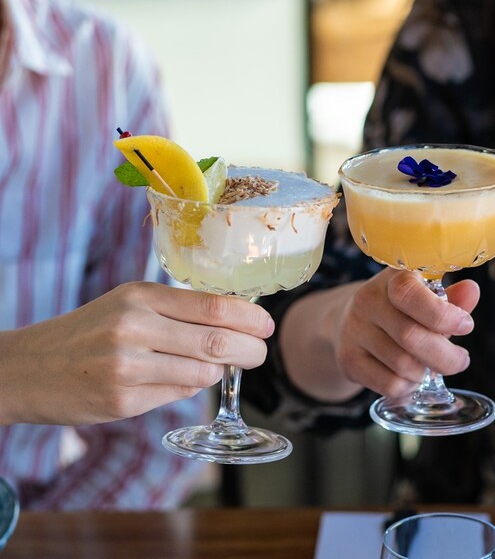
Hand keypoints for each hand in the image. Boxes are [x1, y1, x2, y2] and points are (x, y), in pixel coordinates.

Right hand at [0, 282, 273, 425]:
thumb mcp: (127, 305)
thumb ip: (177, 313)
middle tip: (259, 353)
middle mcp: (134, 327)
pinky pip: (178, 395)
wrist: (25, 368)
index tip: (266, 325)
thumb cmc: (87, 333)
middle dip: (250, 350)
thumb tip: (235, 326)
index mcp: (140, 296)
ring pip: (202, 373)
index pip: (214, 306)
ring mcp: (128, 366)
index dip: (250, 318)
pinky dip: (189, 389)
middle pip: (217, 340)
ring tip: (215, 366)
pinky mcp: (123, 400)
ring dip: (218, 372)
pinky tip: (178, 380)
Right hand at [334, 268, 478, 396]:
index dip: (442, 315)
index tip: (466, 326)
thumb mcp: (427, 298)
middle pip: (411, 336)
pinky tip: (411, 378)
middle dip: (446, 356)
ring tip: (430, 367)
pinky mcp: (348, 359)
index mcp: (392, 278)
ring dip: (426, 373)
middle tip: (460, 360)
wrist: (351, 322)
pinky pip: (389, 384)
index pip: (409, 294)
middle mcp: (367, 300)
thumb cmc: (401, 310)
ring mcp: (354, 330)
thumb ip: (452, 299)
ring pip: (402, 365)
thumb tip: (471, 291)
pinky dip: (409, 387)